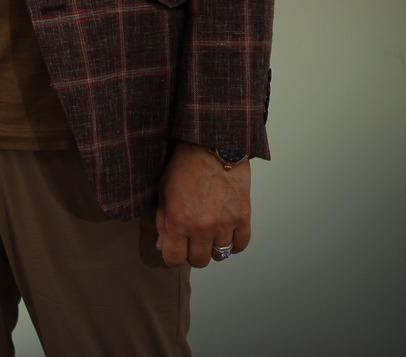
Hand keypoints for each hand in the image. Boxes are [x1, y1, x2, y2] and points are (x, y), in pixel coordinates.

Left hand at [153, 142, 251, 267]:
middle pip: (199, 261)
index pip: (174, 259)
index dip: (173, 256)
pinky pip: (240, 245)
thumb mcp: (163, 192)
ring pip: (220, 255)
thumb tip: (164, 246)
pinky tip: (227, 234)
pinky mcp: (242, 217)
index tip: (175, 249)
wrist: (212, 145)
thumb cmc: (184, 165)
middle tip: (192, 240)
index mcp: (177, 221)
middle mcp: (201, 227)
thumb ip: (162, 222)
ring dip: (213, 248)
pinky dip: (234, 244)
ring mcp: (224, 224)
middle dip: (193, 254)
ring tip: (210, 234)